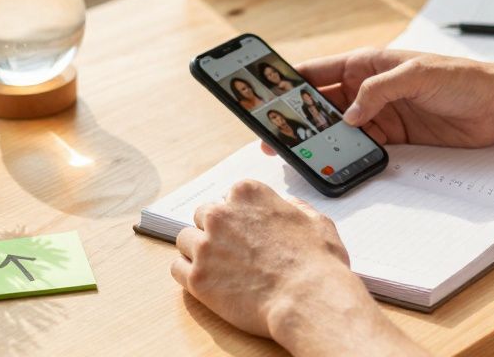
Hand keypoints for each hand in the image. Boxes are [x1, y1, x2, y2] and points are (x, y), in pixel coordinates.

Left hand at [171, 180, 422, 354]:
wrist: (308, 299)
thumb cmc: (316, 263)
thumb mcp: (315, 220)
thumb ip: (293, 207)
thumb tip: (286, 205)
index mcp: (247, 194)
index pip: (228, 197)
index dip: (238, 216)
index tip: (245, 229)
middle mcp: (221, 214)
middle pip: (203, 216)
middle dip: (215, 231)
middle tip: (233, 250)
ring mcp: (205, 246)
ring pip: (185, 240)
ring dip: (199, 251)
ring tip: (220, 268)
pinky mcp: (197, 278)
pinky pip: (177, 268)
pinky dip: (189, 274)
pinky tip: (208, 281)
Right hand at [293, 48, 493, 147]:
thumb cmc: (461, 78)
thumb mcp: (416, 74)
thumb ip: (379, 90)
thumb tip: (349, 114)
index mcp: (366, 63)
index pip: (318, 72)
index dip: (289, 84)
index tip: (264, 98)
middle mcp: (368, 88)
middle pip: (321, 105)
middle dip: (297, 119)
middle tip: (273, 137)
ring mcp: (380, 114)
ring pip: (339, 129)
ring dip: (320, 141)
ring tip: (298, 155)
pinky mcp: (394, 138)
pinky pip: (362, 148)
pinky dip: (347, 156)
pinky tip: (333, 164)